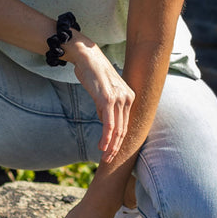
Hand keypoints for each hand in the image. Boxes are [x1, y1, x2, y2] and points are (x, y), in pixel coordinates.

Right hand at [67, 36, 132, 161]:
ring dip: (111, 146)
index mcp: (129, 97)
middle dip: (117, 147)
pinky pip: (109, 123)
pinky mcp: (108, 99)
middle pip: (124, 129)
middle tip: (109, 160)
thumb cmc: (92, 73)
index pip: (126, 124)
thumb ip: (106, 107)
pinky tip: (103, 146)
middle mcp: (128, 98)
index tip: (113, 151)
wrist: (87, 57)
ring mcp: (119, 99)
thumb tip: (105, 123)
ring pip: (118, 129)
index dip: (120, 140)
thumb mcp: (102, 93)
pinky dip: (107, 137)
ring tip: (105, 157)